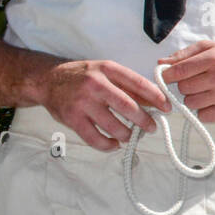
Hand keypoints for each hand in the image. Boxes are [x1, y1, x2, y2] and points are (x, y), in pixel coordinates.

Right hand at [39, 59, 168, 150]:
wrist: (47, 80)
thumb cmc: (83, 77)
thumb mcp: (106, 72)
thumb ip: (129, 86)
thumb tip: (156, 102)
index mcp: (108, 69)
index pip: (138, 83)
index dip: (156, 97)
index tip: (167, 107)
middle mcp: (95, 84)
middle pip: (128, 106)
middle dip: (144, 120)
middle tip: (152, 127)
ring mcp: (82, 102)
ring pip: (113, 125)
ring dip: (127, 135)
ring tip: (131, 136)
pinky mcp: (72, 119)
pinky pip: (95, 139)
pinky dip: (108, 145)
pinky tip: (115, 144)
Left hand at [159, 41, 214, 121]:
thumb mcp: (209, 47)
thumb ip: (184, 54)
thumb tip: (161, 64)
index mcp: (212, 59)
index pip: (180, 70)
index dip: (168, 75)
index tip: (166, 76)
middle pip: (183, 88)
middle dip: (184, 85)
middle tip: (194, 81)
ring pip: (191, 103)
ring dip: (193, 98)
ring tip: (203, 91)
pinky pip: (203, 116)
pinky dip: (203, 110)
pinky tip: (210, 101)